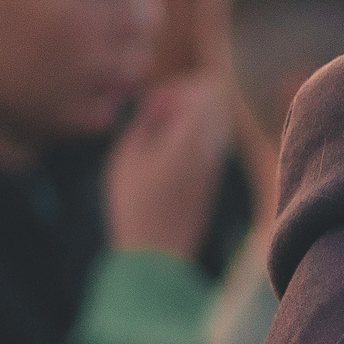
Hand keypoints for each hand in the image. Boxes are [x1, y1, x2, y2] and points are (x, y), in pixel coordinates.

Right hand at [105, 76, 234, 258]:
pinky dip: (191, 141)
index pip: (206, 91)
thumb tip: (161, 99)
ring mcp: (215, 167)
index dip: (179, 89)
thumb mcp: (128, 156)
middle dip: (188, 102)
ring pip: (214, 125)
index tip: (155, 105)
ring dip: (189, 122)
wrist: (157, 254)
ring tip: (159, 139)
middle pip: (215, 105)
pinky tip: (165, 158)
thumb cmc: (134, 204)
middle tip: (158, 118)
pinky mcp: (212, 181)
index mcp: (191, 140)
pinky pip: (210, 145)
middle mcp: (212, 150)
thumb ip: (146, 121)